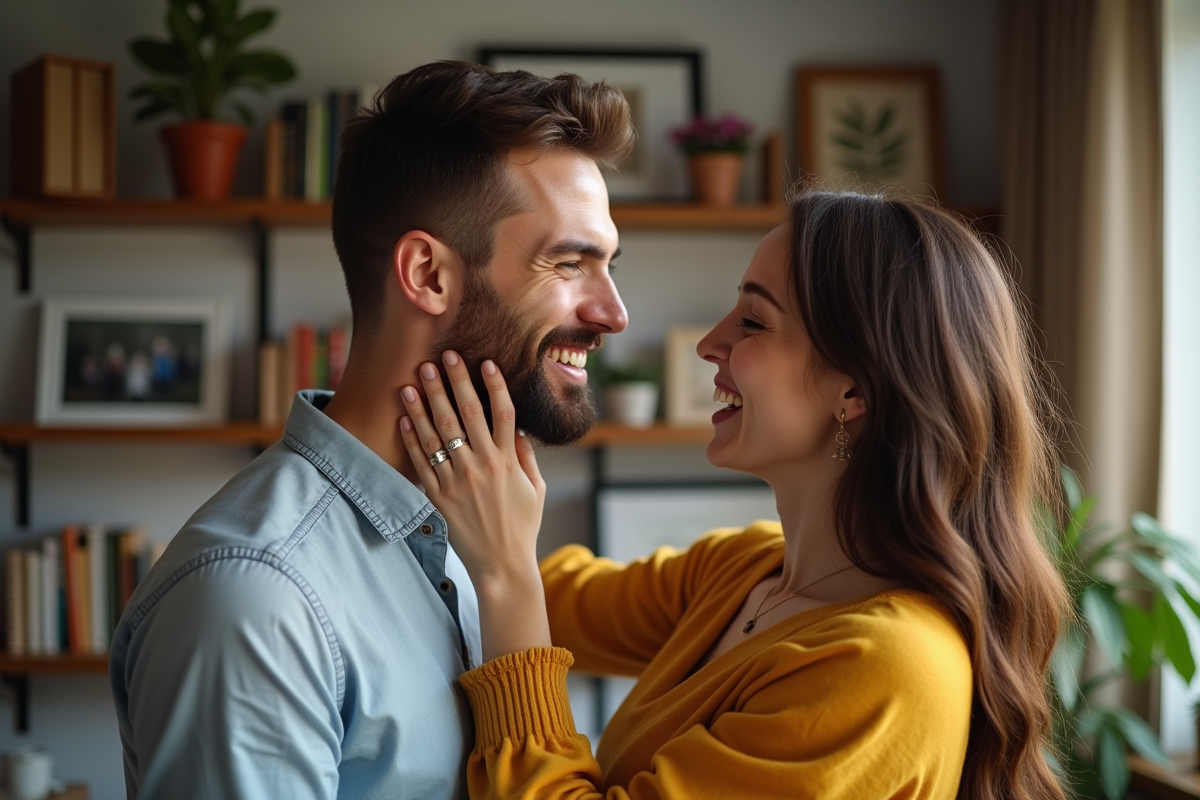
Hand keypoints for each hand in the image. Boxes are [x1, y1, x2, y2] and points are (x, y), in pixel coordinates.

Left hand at [399, 351, 549, 660]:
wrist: (501, 564)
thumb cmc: (521, 526)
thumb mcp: (535, 488)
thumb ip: (525, 456)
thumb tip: (516, 428)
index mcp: (508, 461)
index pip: (501, 413)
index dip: (493, 385)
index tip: (484, 361)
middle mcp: (482, 466)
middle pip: (466, 414)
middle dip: (453, 382)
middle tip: (442, 356)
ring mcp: (458, 480)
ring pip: (439, 433)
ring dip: (426, 403)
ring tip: (416, 378)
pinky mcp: (439, 496)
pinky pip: (422, 462)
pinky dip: (412, 438)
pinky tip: (405, 417)